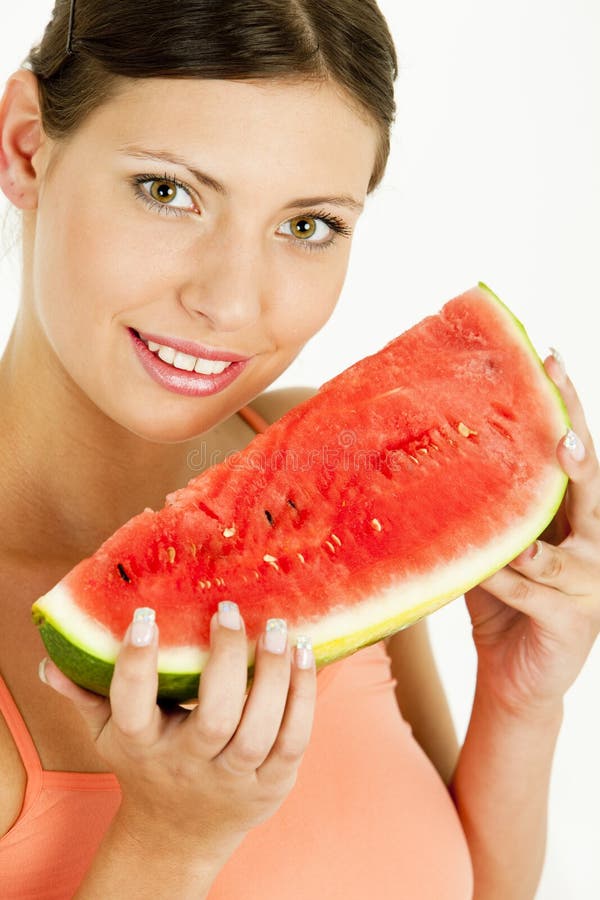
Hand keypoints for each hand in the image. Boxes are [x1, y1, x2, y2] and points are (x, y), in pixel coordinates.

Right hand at [39, 605, 316, 855]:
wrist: (181, 831)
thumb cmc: (147, 764)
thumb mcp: (110, 734)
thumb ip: (87, 696)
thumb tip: (52, 662)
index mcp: (142, 744)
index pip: (132, 707)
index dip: (137, 664)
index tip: (145, 616)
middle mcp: (188, 764)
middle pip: (212, 719)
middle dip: (225, 662)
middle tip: (228, 611)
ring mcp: (234, 777)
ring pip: (259, 731)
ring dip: (273, 677)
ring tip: (279, 630)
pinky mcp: (273, 783)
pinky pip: (293, 741)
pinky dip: (303, 697)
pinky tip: (305, 654)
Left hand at [464, 352, 599, 716]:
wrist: (513, 675)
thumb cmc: (502, 600)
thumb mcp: (491, 545)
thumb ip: (482, 507)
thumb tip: (434, 455)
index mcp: (569, 516)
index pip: (571, 452)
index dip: (565, 406)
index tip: (550, 360)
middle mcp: (589, 541)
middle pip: (588, 485)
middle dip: (575, 449)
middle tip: (562, 427)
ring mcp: (587, 582)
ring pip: (569, 544)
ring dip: (550, 518)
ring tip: (544, 481)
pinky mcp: (572, 620)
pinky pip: (539, 591)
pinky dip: (513, 577)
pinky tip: (496, 561)